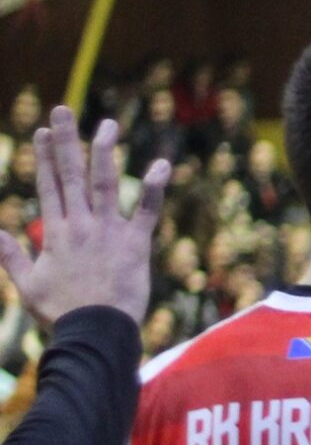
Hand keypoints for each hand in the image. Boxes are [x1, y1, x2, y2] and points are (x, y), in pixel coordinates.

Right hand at [0, 108, 169, 324]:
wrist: (95, 333)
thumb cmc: (62, 313)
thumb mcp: (28, 284)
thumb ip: (10, 256)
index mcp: (55, 232)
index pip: (48, 186)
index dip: (45, 157)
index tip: (44, 132)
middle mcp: (80, 225)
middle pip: (71, 175)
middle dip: (67, 141)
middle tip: (64, 110)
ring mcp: (108, 232)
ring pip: (105, 184)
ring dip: (105, 152)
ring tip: (107, 124)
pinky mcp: (135, 245)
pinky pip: (146, 211)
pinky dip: (154, 188)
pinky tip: (162, 165)